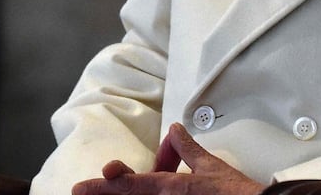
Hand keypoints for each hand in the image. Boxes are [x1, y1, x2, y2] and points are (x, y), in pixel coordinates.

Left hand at [72, 123, 265, 194]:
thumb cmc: (236, 193)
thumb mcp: (210, 165)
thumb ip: (188, 149)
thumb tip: (175, 131)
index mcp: (173, 188)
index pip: (132, 185)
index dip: (106, 185)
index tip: (83, 186)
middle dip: (108, 191)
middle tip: (84, 190)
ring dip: (127, 193)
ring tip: (107, 187)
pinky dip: (147, 194)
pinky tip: (143, 191)